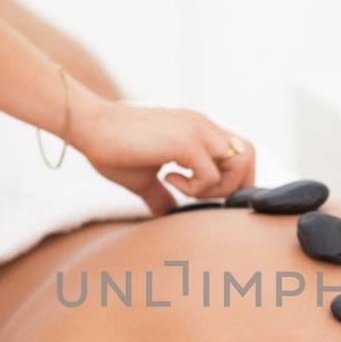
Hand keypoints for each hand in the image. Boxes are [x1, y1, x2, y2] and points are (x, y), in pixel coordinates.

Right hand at [70, 96, 255, 213]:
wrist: (91, 126)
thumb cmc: (112, 149)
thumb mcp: (145, 178)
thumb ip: (162, 194)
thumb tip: (167, 215)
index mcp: (198, 130)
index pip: (240, 151)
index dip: (234, 178)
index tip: (208, 195)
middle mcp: (203, 126)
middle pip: (249, 155)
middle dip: (233, 185)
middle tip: (201, 194)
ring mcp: (197, 131)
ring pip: (239, 162)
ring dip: (218, 186)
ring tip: (185, 188)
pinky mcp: (185, 142)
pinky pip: (210, 174)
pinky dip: (195, 188)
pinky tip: (167, 180)